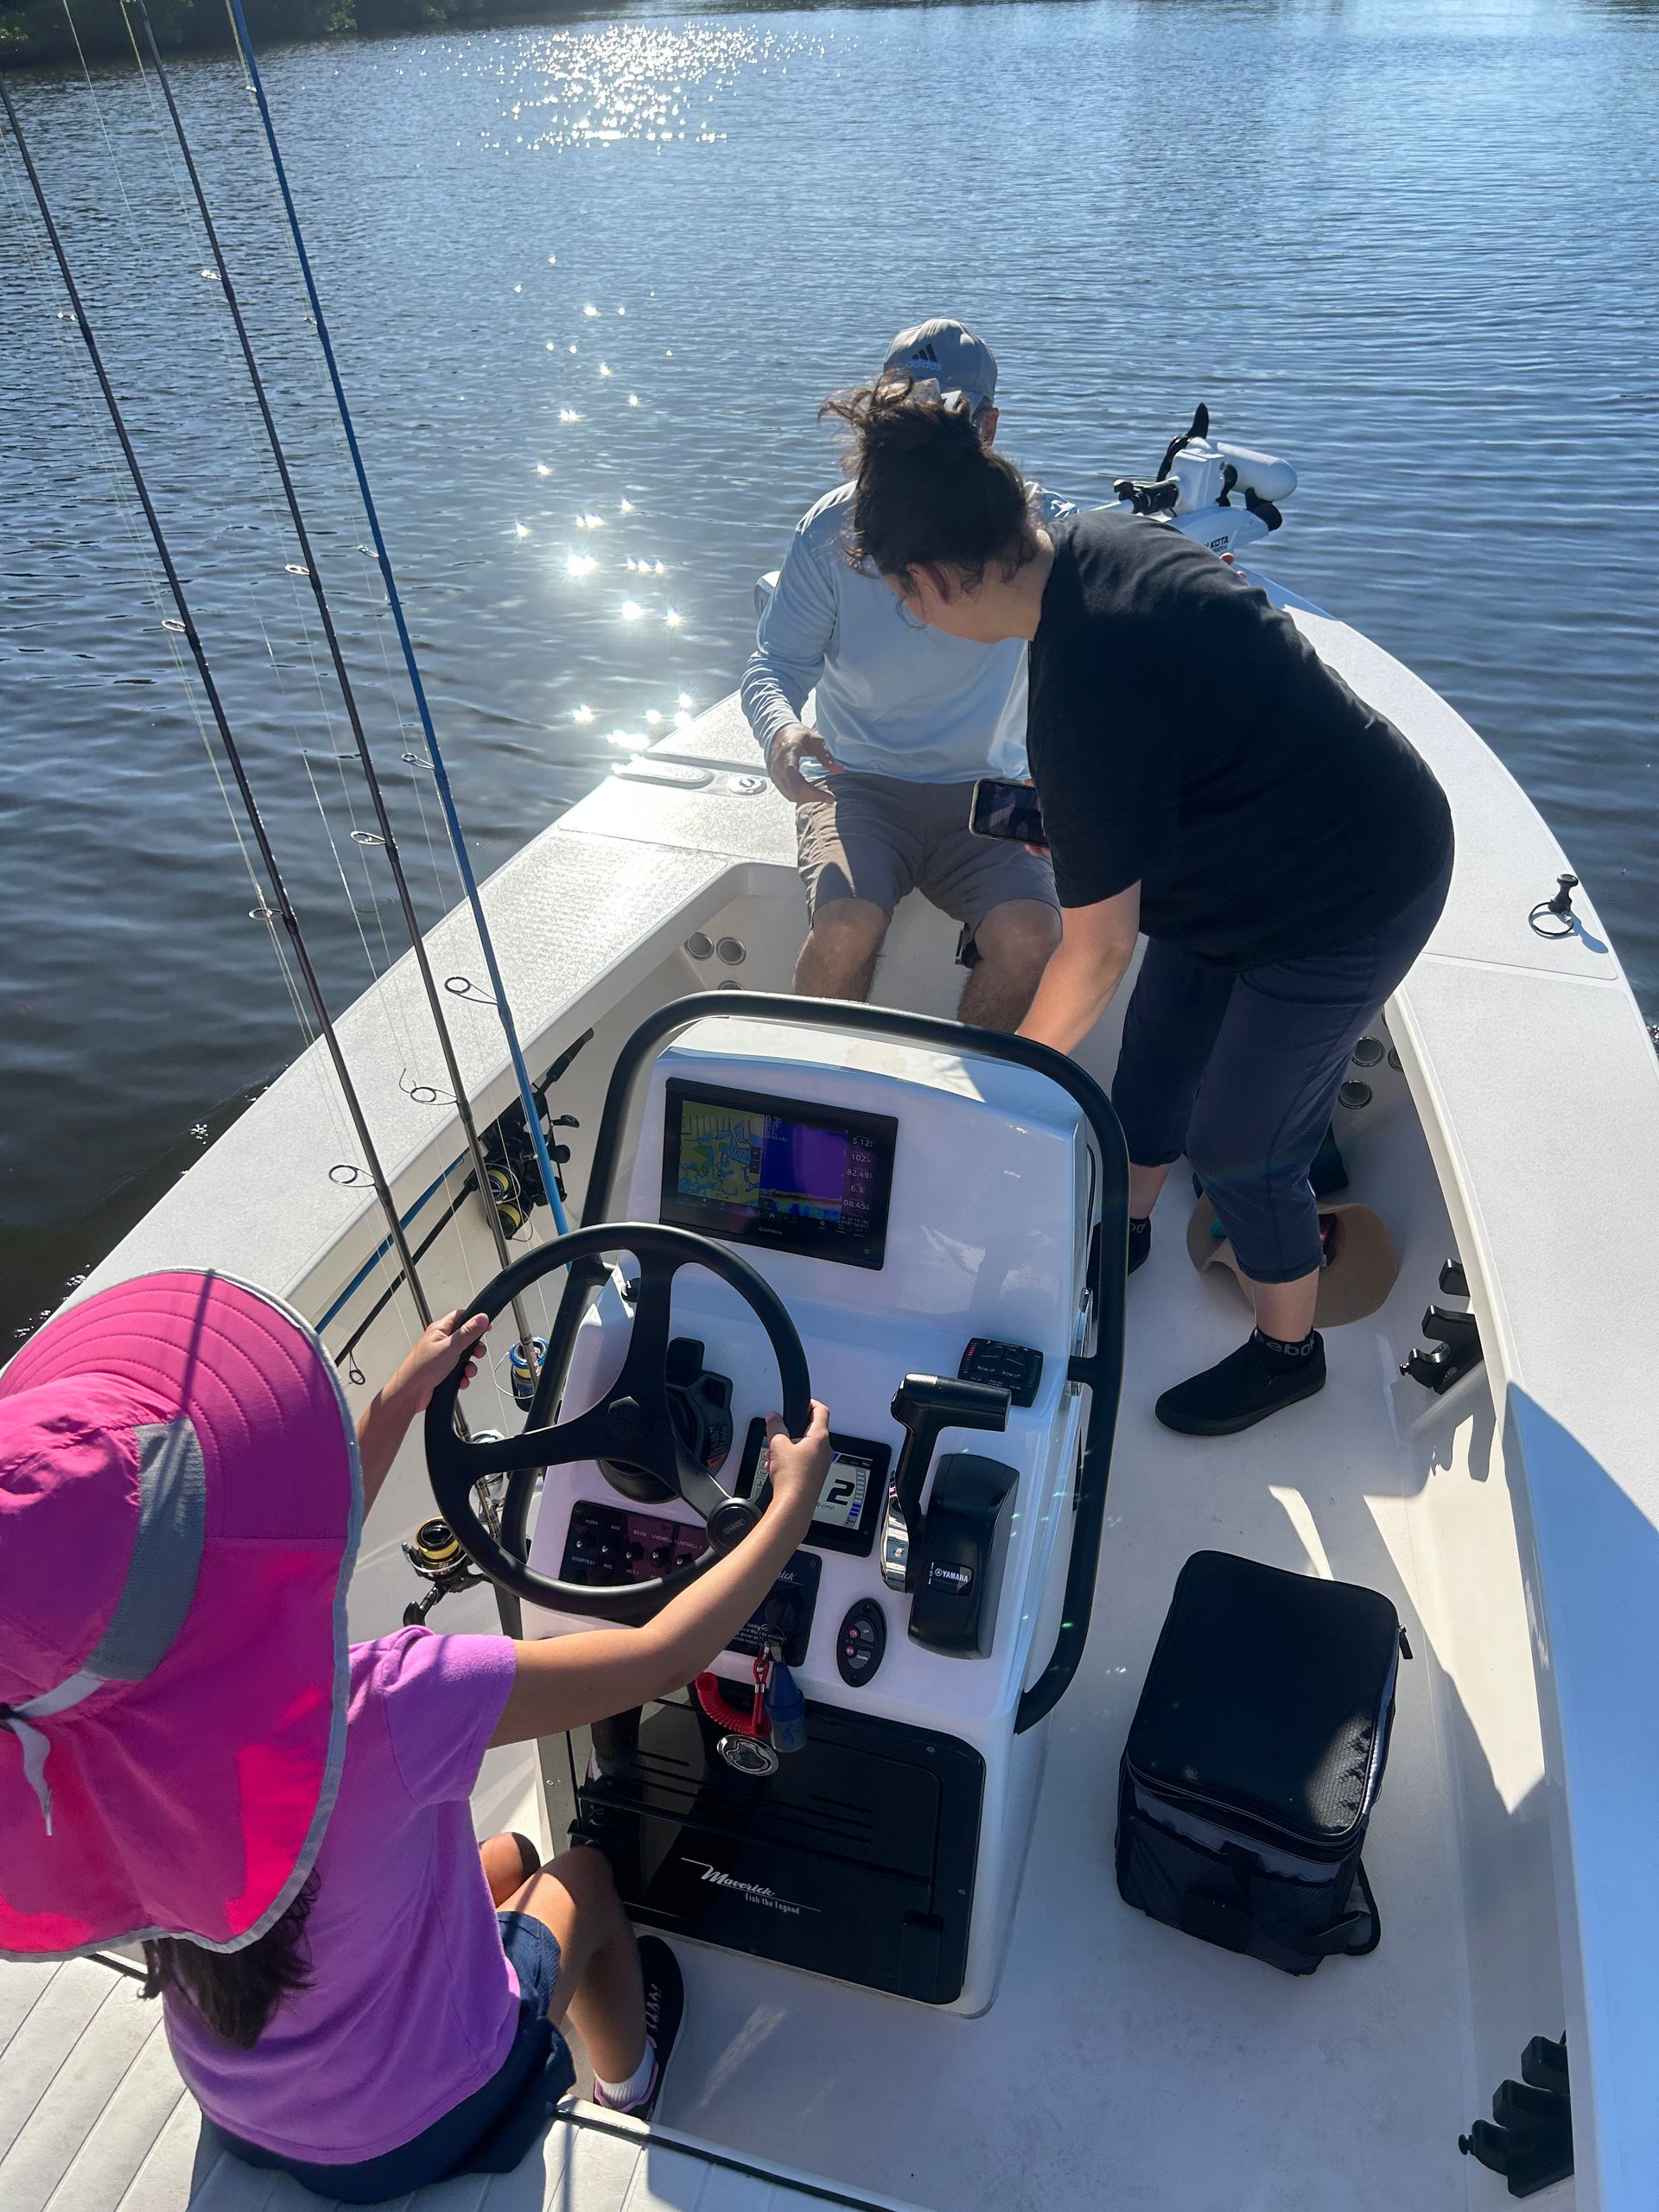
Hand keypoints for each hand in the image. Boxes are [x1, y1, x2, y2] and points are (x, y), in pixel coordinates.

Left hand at [385, 1309, 489, 1415]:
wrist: (409, 1393)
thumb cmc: (420, 1368)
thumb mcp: (450, 1347)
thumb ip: (468, 1333)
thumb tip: (481, 1318)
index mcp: (440, 1330)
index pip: (461, 1316)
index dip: (474, 1319)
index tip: (486, 1326)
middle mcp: (441, 1342)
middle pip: (466, 1338)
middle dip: (475, 1348)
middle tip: (477, 1353)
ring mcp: (442, 1357)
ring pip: (464, 1357)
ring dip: (469, 1366)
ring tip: (467, 1370)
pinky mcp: (443, 1372)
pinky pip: (460, 1371)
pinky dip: (463, 1376)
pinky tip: (461, 1380)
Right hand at [761, 1401, 831, 1523]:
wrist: (794, 1505)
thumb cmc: (793, 1478)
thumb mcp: (778, 1445)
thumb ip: (775, 1427)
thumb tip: (773, 1417)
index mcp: (820, 1438)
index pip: (821, 1411)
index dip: (810, 1403)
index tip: (802, 1403)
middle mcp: (825, 1450)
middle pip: (810, 1431)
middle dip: (791, 1431)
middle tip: (778, 1433)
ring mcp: (821, 1465)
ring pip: (804, 1448)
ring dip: (788, 1448)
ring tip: (774, 1454)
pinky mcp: (814, 1477)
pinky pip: (803, 1462)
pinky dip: (790, 1461)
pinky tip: (776, 1467)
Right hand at [766, 724, 840, 805]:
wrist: (778, 733)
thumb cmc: (797, 735)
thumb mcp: (815, 740)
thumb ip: (826, 755)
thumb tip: (839, 769)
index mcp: (788, 754)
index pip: (795, 778)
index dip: (812, 791)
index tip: (829, 797)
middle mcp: (778, 767)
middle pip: (795, 791)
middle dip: (814, 797)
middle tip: (830, 798)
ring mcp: (775, 775)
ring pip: (791, 795)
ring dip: (808, 798)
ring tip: (823, 795)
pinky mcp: (775, 780)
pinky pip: (788, 794)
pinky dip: (801, 796)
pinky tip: (811, 792)